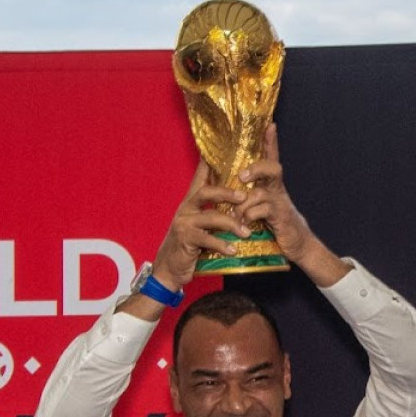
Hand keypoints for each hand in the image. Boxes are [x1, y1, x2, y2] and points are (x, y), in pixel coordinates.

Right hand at [150, 158, 251, 288]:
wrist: (169, 268)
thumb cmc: (188, 245)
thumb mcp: (200, 225)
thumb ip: (213, 212)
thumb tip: (235, 201)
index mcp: (191, 202)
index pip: (201, 177)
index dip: (210, 162)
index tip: (223, 147)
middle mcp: (186, 209)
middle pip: (205, 192)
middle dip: (226, 193)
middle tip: (244, 196)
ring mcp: (184, 223)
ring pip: (210, 217)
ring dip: (231, 224)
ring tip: (246, 232)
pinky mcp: (185, 240)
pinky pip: (207, 240)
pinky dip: (222, 245)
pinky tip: (234, 250)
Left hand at [235, 124, 315, 260]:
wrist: (295, 243)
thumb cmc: (273, 222)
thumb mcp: (261, 205)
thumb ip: (249, 194)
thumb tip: (226, 186)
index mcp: (271, 184)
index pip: (272, 158)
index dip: (271, 141)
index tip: (270, 125)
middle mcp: (277, 189)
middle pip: (272, 168)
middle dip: (256, 168)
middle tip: (242, 176)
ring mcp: (280, 203)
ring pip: (260, 193)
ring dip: (243, 203)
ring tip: (234, 214)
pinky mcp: (280, 217)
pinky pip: (261, 211)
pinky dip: (249, 215)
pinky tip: (244, 222)